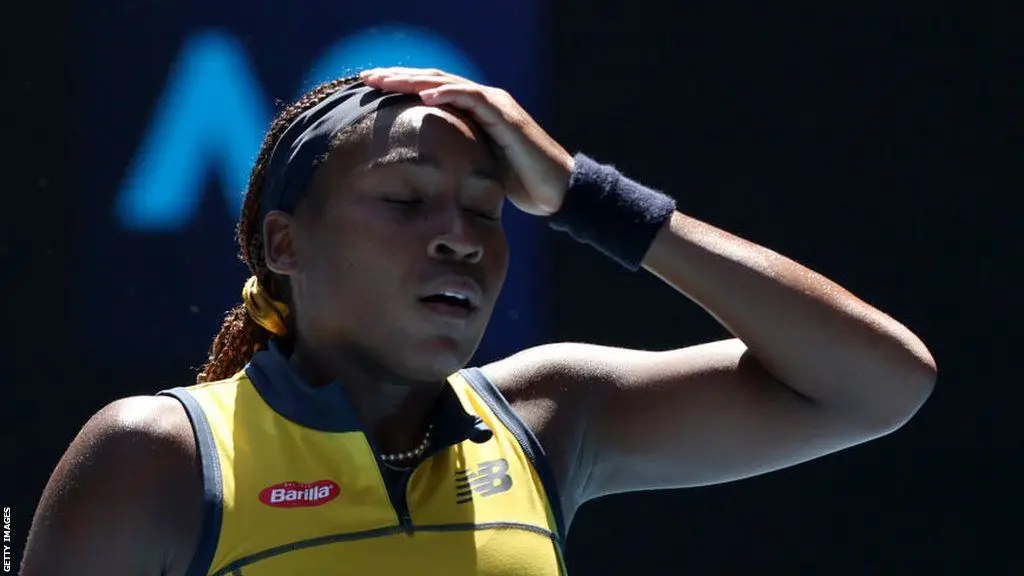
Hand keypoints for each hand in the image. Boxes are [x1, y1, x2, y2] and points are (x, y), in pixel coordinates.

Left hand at [359, 67, 573, 215]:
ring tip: (387, 81)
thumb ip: (454, 160)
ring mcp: (496, 105)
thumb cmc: (519, 183)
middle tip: (367, 77)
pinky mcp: (507, 117)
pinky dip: (450, 94)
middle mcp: (483, 101)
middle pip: (433, 79)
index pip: (430, 90)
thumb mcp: (476, 169)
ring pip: (449, 83)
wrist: (556, 191)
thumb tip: (421, 174)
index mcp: (473, 112)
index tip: (369, 90)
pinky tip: (426, 96)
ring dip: (415, 80)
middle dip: (399, 77)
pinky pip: (474, 99)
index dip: (400, 88)